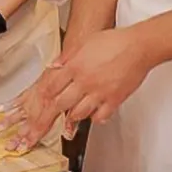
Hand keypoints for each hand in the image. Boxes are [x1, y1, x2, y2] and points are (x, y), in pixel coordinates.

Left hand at [6, 27, 152, 149]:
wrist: (139, 46)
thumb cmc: (114, 41)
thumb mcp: (85, 44)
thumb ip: (67, 57)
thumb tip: (53, 66)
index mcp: (75, 66)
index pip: (50, 86)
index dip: (39, 99)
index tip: (32, 108)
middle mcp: (85, 81)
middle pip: (59, 104)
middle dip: (46, 118)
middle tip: (36, 130)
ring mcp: (99, 92)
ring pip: (77, 113)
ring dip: (71, 117)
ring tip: (69, 119)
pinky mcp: (114, 99)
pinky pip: (99, 116)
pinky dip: (95, 118)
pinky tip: (93, 115)